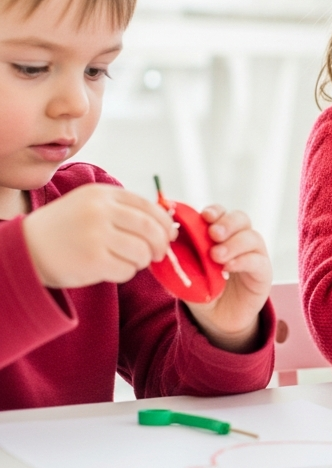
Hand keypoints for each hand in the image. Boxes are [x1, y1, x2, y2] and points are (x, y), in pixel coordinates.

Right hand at [22, 183, 174, 288]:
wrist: (26, 249)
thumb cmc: (65, 229)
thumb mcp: (90, 206)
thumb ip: (124, 210)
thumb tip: (168, 226)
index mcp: (102, 195)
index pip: (148, 206)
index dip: (164, 222)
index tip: (169, 234)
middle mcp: (100, 211)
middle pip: (150, 229)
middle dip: (161, 244)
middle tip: (158, 253)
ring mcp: (96, 236)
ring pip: (142, 251)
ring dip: (142, 260)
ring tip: (129, 261)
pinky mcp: (93, 261)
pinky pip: (127, 270)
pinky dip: (126, 272)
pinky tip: (112, 269)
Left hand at [185, 206, 271, 352]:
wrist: (217, 319)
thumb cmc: (201, 290)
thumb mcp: (185, 272)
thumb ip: (179, 257)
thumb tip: (164, 242)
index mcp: (220, 235)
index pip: (221, 214)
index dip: (214, 212)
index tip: (204, 216)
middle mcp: (240, 240)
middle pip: (241, 219)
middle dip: (226, 223)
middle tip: (213, 234)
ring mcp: (254, 255)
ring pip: (252, 237)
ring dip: (234, 243)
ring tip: (216, 256)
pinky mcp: (263, 273)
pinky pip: (258, 261)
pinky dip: (243, 261)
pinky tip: (228, 268)